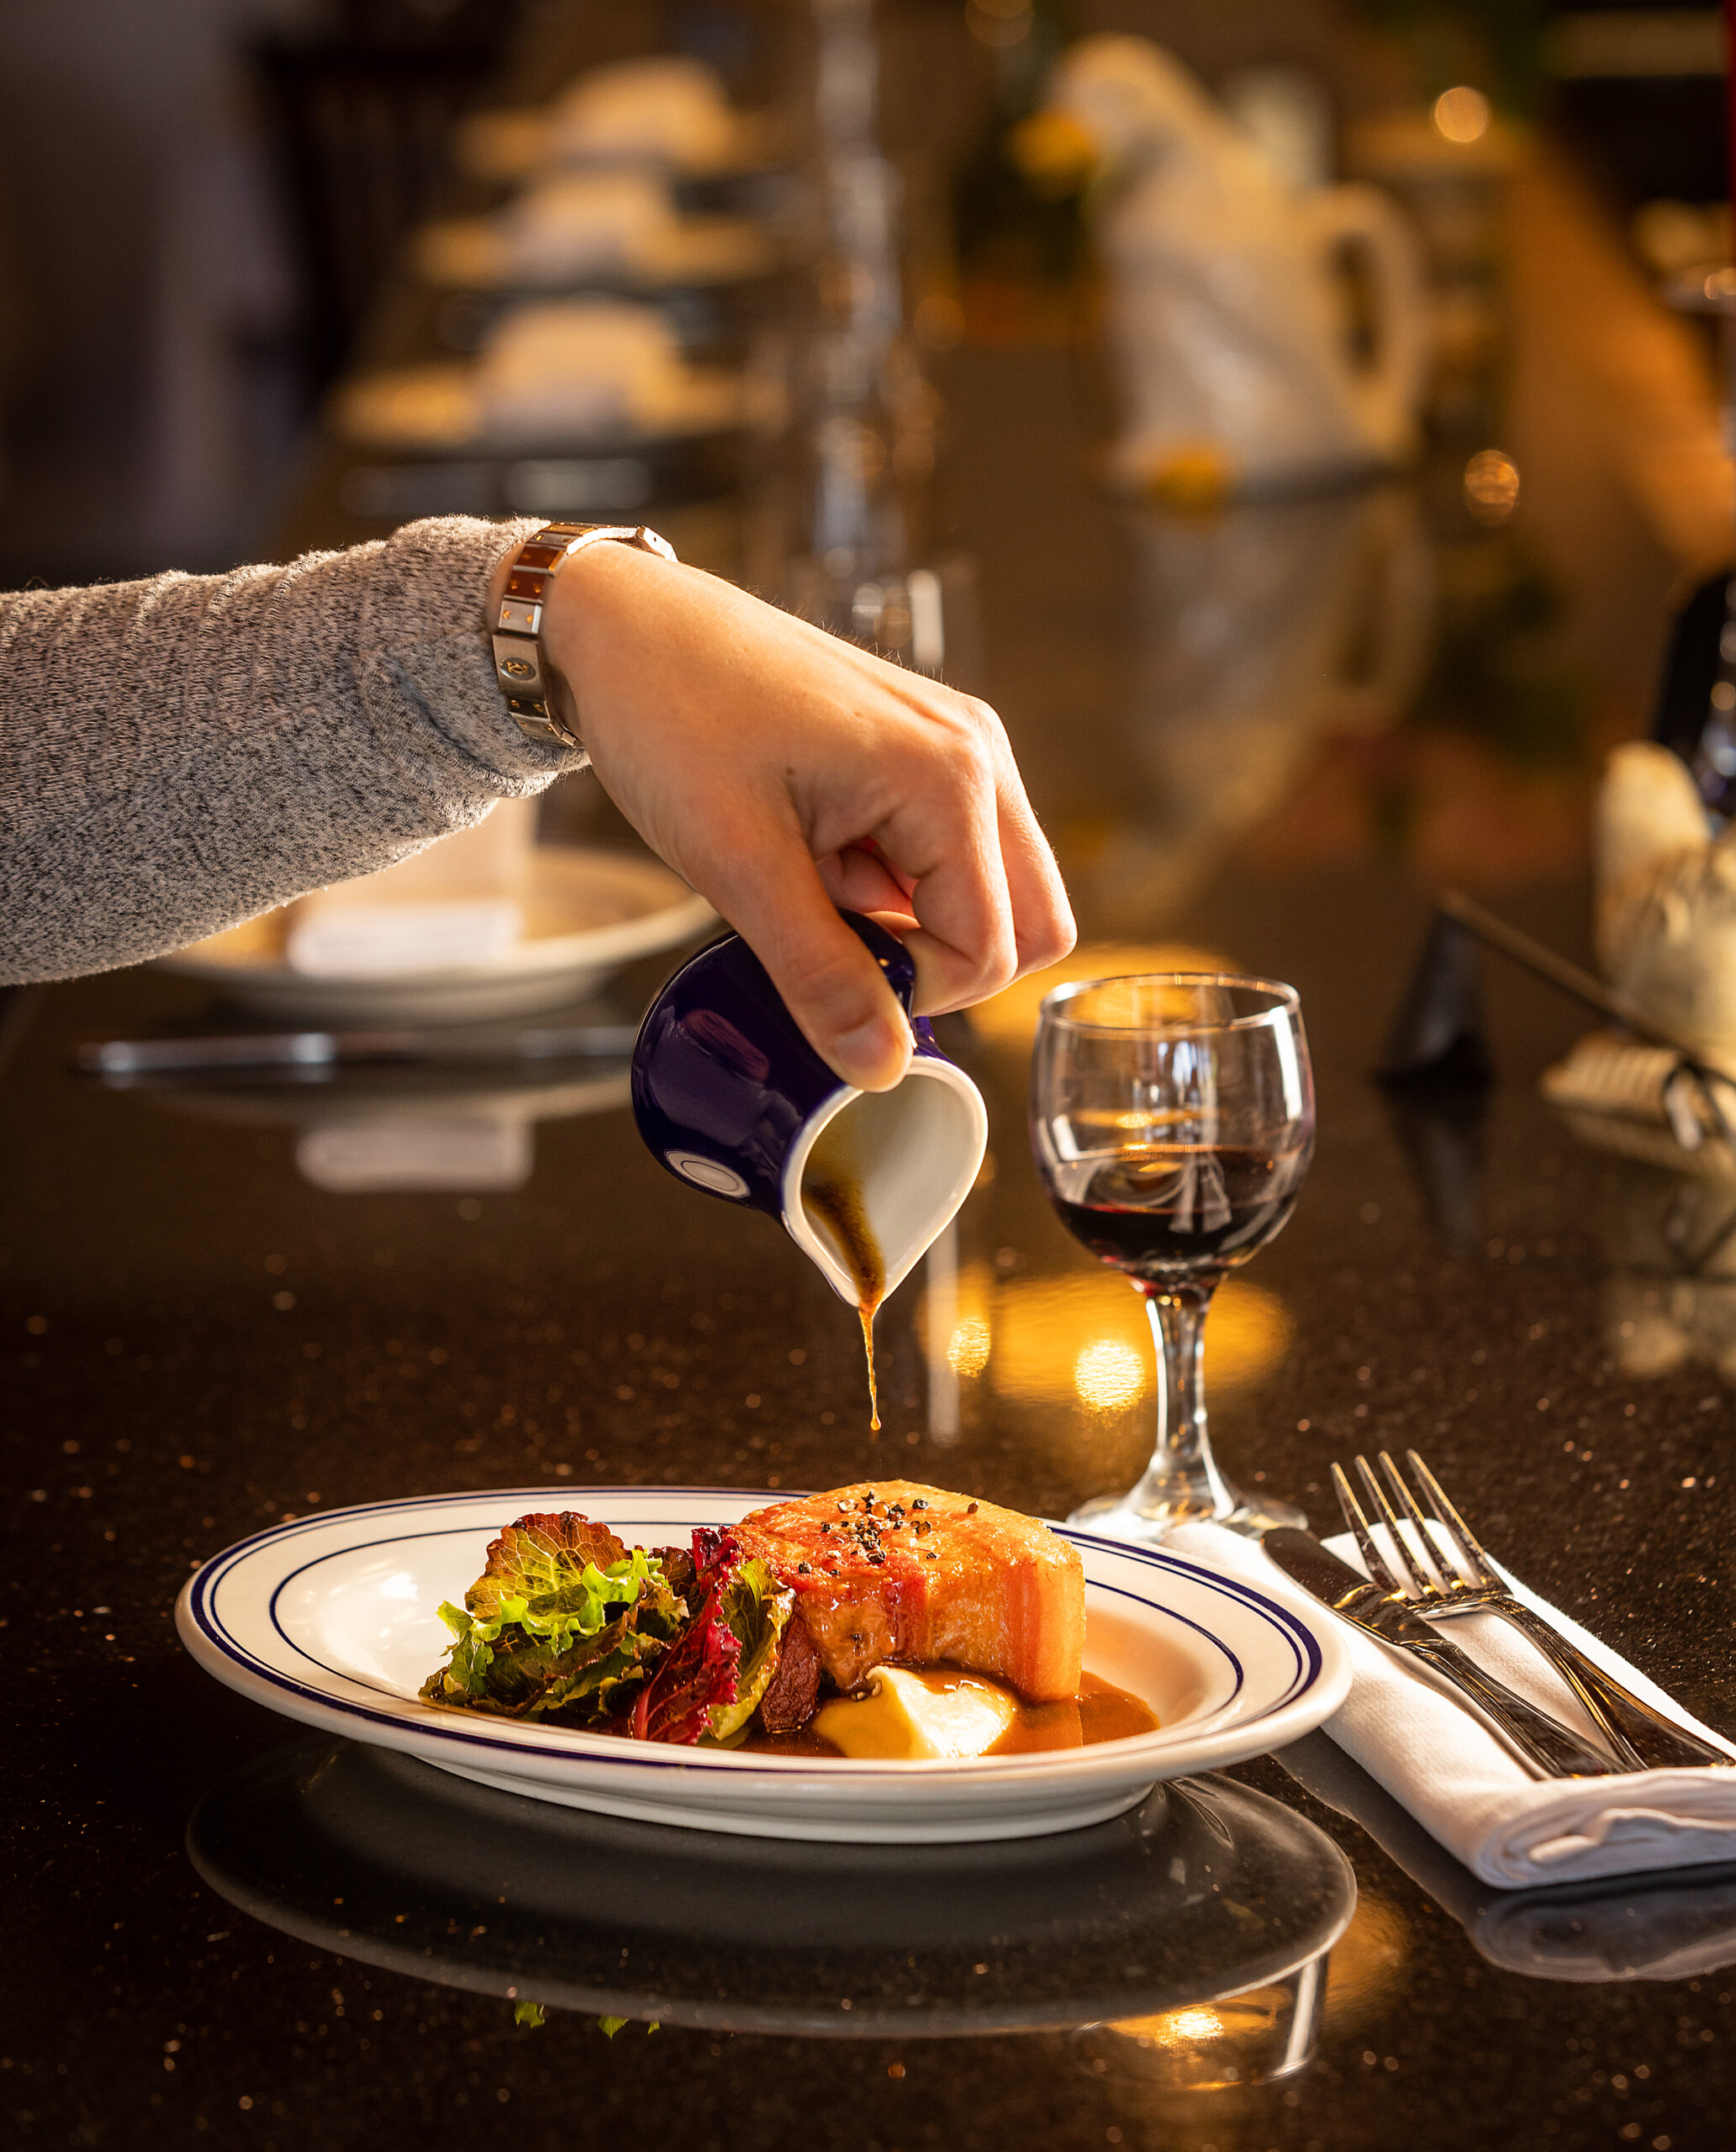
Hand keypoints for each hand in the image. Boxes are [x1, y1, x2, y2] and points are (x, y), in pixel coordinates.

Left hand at [510, 540, 1073, 1090]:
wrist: (623, 625)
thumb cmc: (670, 715)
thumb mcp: (737, 865)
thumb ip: (819, 972)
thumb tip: (881, 1066)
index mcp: (948, 774)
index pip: (996, 948)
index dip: (915, 991)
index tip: (826, 972)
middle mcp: (977, 751)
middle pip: (1031, 921)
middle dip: (939, 960)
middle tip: (836, 941)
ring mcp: (958, 743)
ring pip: (993, 891)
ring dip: (913, 918)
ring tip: (813, 877)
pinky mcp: (926, 747)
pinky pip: (949, 851)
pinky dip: (893, 879)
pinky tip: (817, 848)